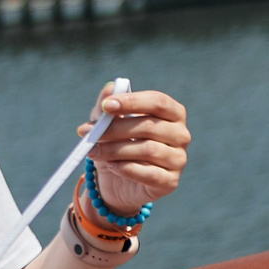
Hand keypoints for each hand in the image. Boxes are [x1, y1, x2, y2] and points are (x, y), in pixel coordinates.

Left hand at [82, 83, 188, 213]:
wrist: (115, 182)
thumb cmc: (115, 144)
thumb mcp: (107, 124)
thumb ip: (108, 106)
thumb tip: (109, 87)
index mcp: (172, 114)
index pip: (158, 102)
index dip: (132, 101)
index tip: (106, 106)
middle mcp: (180, 135)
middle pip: (150, 126)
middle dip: (115, 129)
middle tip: (88, 133)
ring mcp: (178, 159)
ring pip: (148, 150)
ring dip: (114, 150)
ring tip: (92, 151)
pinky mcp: (170, 181)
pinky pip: (148, 173)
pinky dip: (125, 168)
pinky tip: (110, 166)